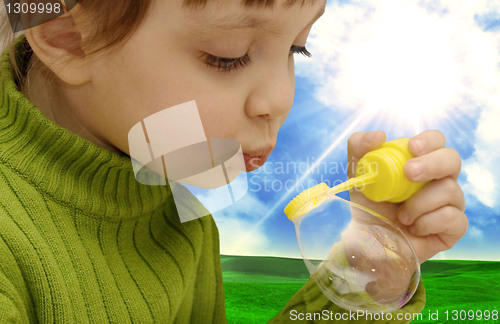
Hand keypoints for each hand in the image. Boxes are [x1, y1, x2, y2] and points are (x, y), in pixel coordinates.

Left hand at [347, 130, 467, 262]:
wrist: (368, 242)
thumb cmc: (368, 206)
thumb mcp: (358, 174)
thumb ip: (359, 147)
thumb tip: (379, 135)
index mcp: (420, 162)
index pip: (437, 141)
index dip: (430, 141)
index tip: (412, 148)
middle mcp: (439, 180)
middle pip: (453, 159)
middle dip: (432, 163)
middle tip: (409, 173)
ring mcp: (450, 203)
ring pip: (450, 190)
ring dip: (419, 203)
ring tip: (401, 215)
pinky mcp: (454, 228)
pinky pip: (454, 218)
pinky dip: (428, 222)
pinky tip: (413, 228)